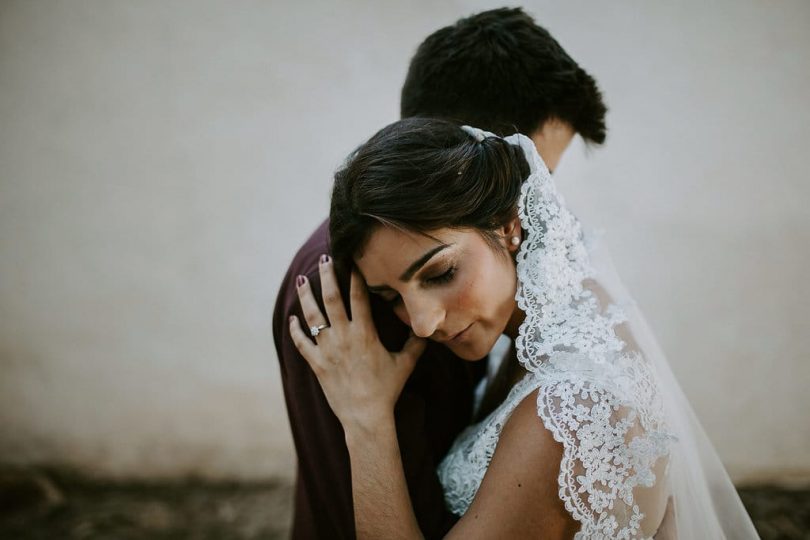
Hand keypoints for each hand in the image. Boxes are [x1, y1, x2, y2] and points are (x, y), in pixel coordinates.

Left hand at [289, 255, 426, 432]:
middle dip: (328, 276)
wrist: (365, 416)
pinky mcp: (316, 363)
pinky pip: (302, 343)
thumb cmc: (386, 390)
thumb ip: (415, 344)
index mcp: (365, 333)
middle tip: (325, 258)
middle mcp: (344, 337)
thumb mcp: (404, 364)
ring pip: (313, 316)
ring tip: (302, 279)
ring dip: (306, 296)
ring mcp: (328, 349)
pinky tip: (292, 318)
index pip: (359, 297)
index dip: (356, 276)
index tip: (353, 259)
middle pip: (332, 299)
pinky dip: (295, 329)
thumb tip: (428, 329)